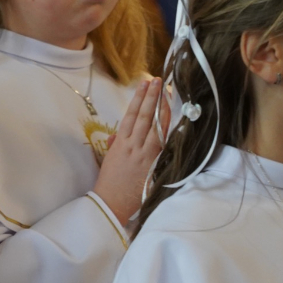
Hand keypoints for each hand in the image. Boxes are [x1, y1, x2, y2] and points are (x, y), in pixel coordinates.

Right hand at [93, 78, 168, 225]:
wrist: (111, 202)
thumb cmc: (109, 183)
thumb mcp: (109, 160)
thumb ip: (115, 145)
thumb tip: (117, 135)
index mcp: (120, 143)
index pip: (131, 115)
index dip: (139, 98)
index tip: (145, 84)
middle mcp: (133, 145)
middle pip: (144, 116)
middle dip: (151, 97)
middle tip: (158, 80)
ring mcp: (145, 154)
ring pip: (155, 126)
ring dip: (161, 108)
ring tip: (166, 92)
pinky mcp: (154, 164)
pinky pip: (162, 143)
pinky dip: (168, 129)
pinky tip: (174, 118)